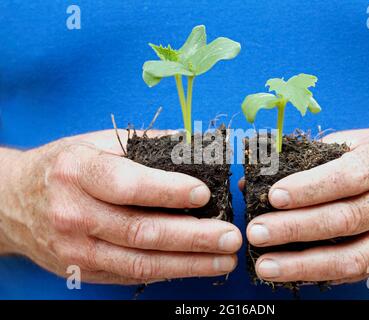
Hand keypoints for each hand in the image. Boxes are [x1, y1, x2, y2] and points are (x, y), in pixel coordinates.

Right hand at [0, 130, 241, 283]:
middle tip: (229, 236)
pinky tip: (195, 266)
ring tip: (223, 259)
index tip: (204, 194)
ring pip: (140, 261)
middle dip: (192, 237)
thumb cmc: (64, 168)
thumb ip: (144, 144)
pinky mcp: (83, 269)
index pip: (128, 185)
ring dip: (188, 263)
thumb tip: (193, 146)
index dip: (169, 192)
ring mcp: (77, 248)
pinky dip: (167, 271)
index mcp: (78, 173)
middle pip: (140, 231)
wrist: (14, 203)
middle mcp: (74, 213)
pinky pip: (131, 274)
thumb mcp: (96, 143)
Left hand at [245, 128, 368, 283]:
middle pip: (344, 219)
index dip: (308, 188)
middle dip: (294, 228)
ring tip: (265, 265)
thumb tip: (257, 179)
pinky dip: (320, 275)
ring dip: (303, 265)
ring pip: (351, 257)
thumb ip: (311, 157)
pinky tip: (291, 272)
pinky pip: (356, 272)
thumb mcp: (358, 142)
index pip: (347, 177)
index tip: (273, 196)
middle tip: (256, 232)